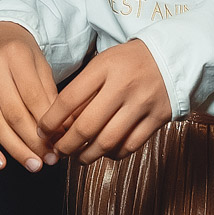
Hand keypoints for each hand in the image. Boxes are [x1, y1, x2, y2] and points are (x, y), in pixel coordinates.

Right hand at [0, 22, 59, 172]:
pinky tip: (1, 163)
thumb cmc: (20, 51)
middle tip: (50, 160)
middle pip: (13, 113)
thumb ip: (49, 93)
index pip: (32, 96)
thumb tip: (63, 129)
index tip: (60, 143)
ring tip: (33, 165)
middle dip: (33, 141)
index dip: (47, 124)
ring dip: (15, 149)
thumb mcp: (40, 63)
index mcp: (15, 54)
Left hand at [38, 40, 171, 165]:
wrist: (171, 57)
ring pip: (108, 141)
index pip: (69, 99)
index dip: (51, 121)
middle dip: (66, 145)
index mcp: (104, 68)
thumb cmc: (129, 62)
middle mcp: (123, 86)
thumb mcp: (102, 64)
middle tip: (57, 151)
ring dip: (87, 156)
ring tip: (78, 157)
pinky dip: (113, 154)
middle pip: (87, 126)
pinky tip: (105, 152)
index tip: (42, 132)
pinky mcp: (158, 118)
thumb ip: (83, 91)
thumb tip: (61, 125)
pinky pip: (130, 146)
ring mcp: (142, 103)